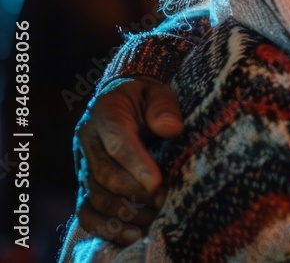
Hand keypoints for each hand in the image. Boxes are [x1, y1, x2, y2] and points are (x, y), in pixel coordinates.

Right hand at [73, 76, 182, 244]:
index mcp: (105, 113)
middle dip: (136, 191)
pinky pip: (86, 212)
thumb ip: (164, 106)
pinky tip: (133, 234)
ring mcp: (83, 165)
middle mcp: (87, 141)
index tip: (158, 182)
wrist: (125, 101)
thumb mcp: (158, 92)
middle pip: (106, 175)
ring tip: (155, 217)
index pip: (117, 142)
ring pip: (96, 196)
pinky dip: (106, 226)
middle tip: (164, 200)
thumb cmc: (147, 99)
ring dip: (126, 211)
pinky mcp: (85, 186)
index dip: (136, 164)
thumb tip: (171, 129)